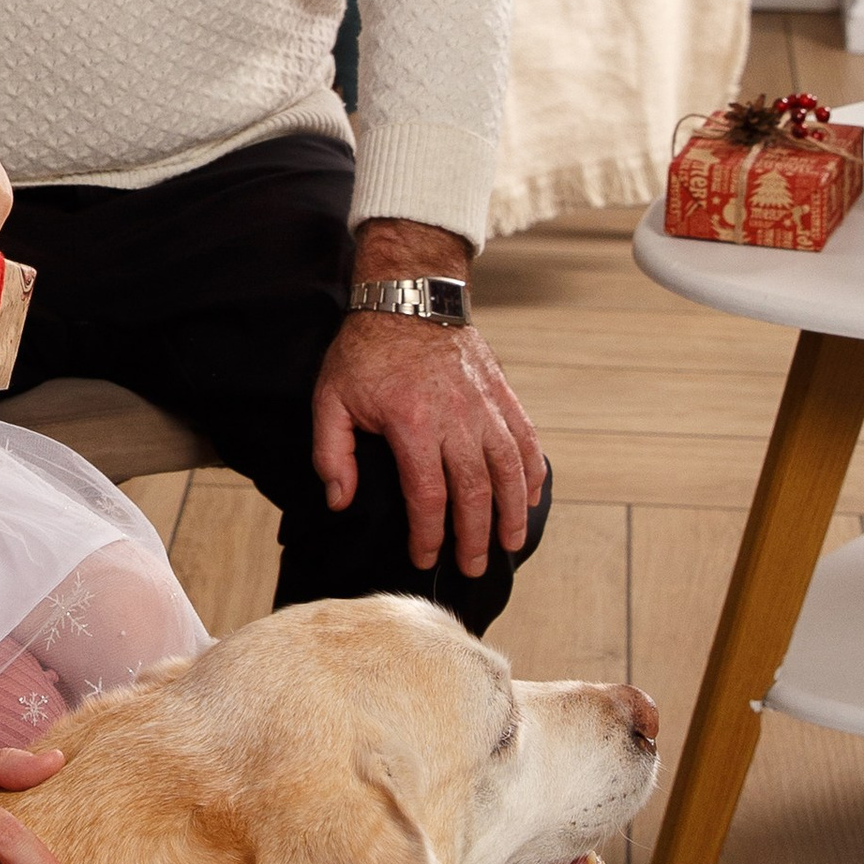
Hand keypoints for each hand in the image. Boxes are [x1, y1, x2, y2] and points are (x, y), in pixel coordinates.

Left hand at [310, 312, 545, 577]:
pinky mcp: (502, 394)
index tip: (424, 557)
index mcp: (412, 424)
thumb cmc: (365, 350)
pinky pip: (525, 439)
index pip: (428, 495)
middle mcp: (456, 418)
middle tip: (471, 567)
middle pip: (475, 492)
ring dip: (512, 513)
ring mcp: (485, 406)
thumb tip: (340, 500)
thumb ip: (332, 453)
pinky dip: (532, 471)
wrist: (409, 296)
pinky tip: (531, 497)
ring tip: (509, 544)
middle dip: (474, 537)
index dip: (428, 533)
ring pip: (509, 470)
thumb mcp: (330, 397)